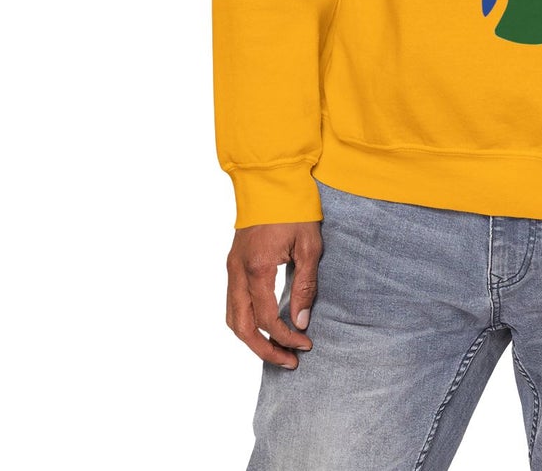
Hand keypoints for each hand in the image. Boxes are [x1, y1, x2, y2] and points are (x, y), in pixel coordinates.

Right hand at [225, 221, 322, 368]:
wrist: (272, 179)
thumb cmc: (294, 209)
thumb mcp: (309, 246)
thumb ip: (305, 286)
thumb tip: (300, 322)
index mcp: (256, 268)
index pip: (266, 319)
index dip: (285, 337)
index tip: (305, 344)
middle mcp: (237, 272)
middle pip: (241, 327)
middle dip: (264, 349)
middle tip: (289, 361)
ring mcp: (231, 267)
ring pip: (232, 317)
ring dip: (251, 339)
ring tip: (276, 349)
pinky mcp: (233, 263)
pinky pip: (232, 302)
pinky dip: (245, 321)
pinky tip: (263, 326)